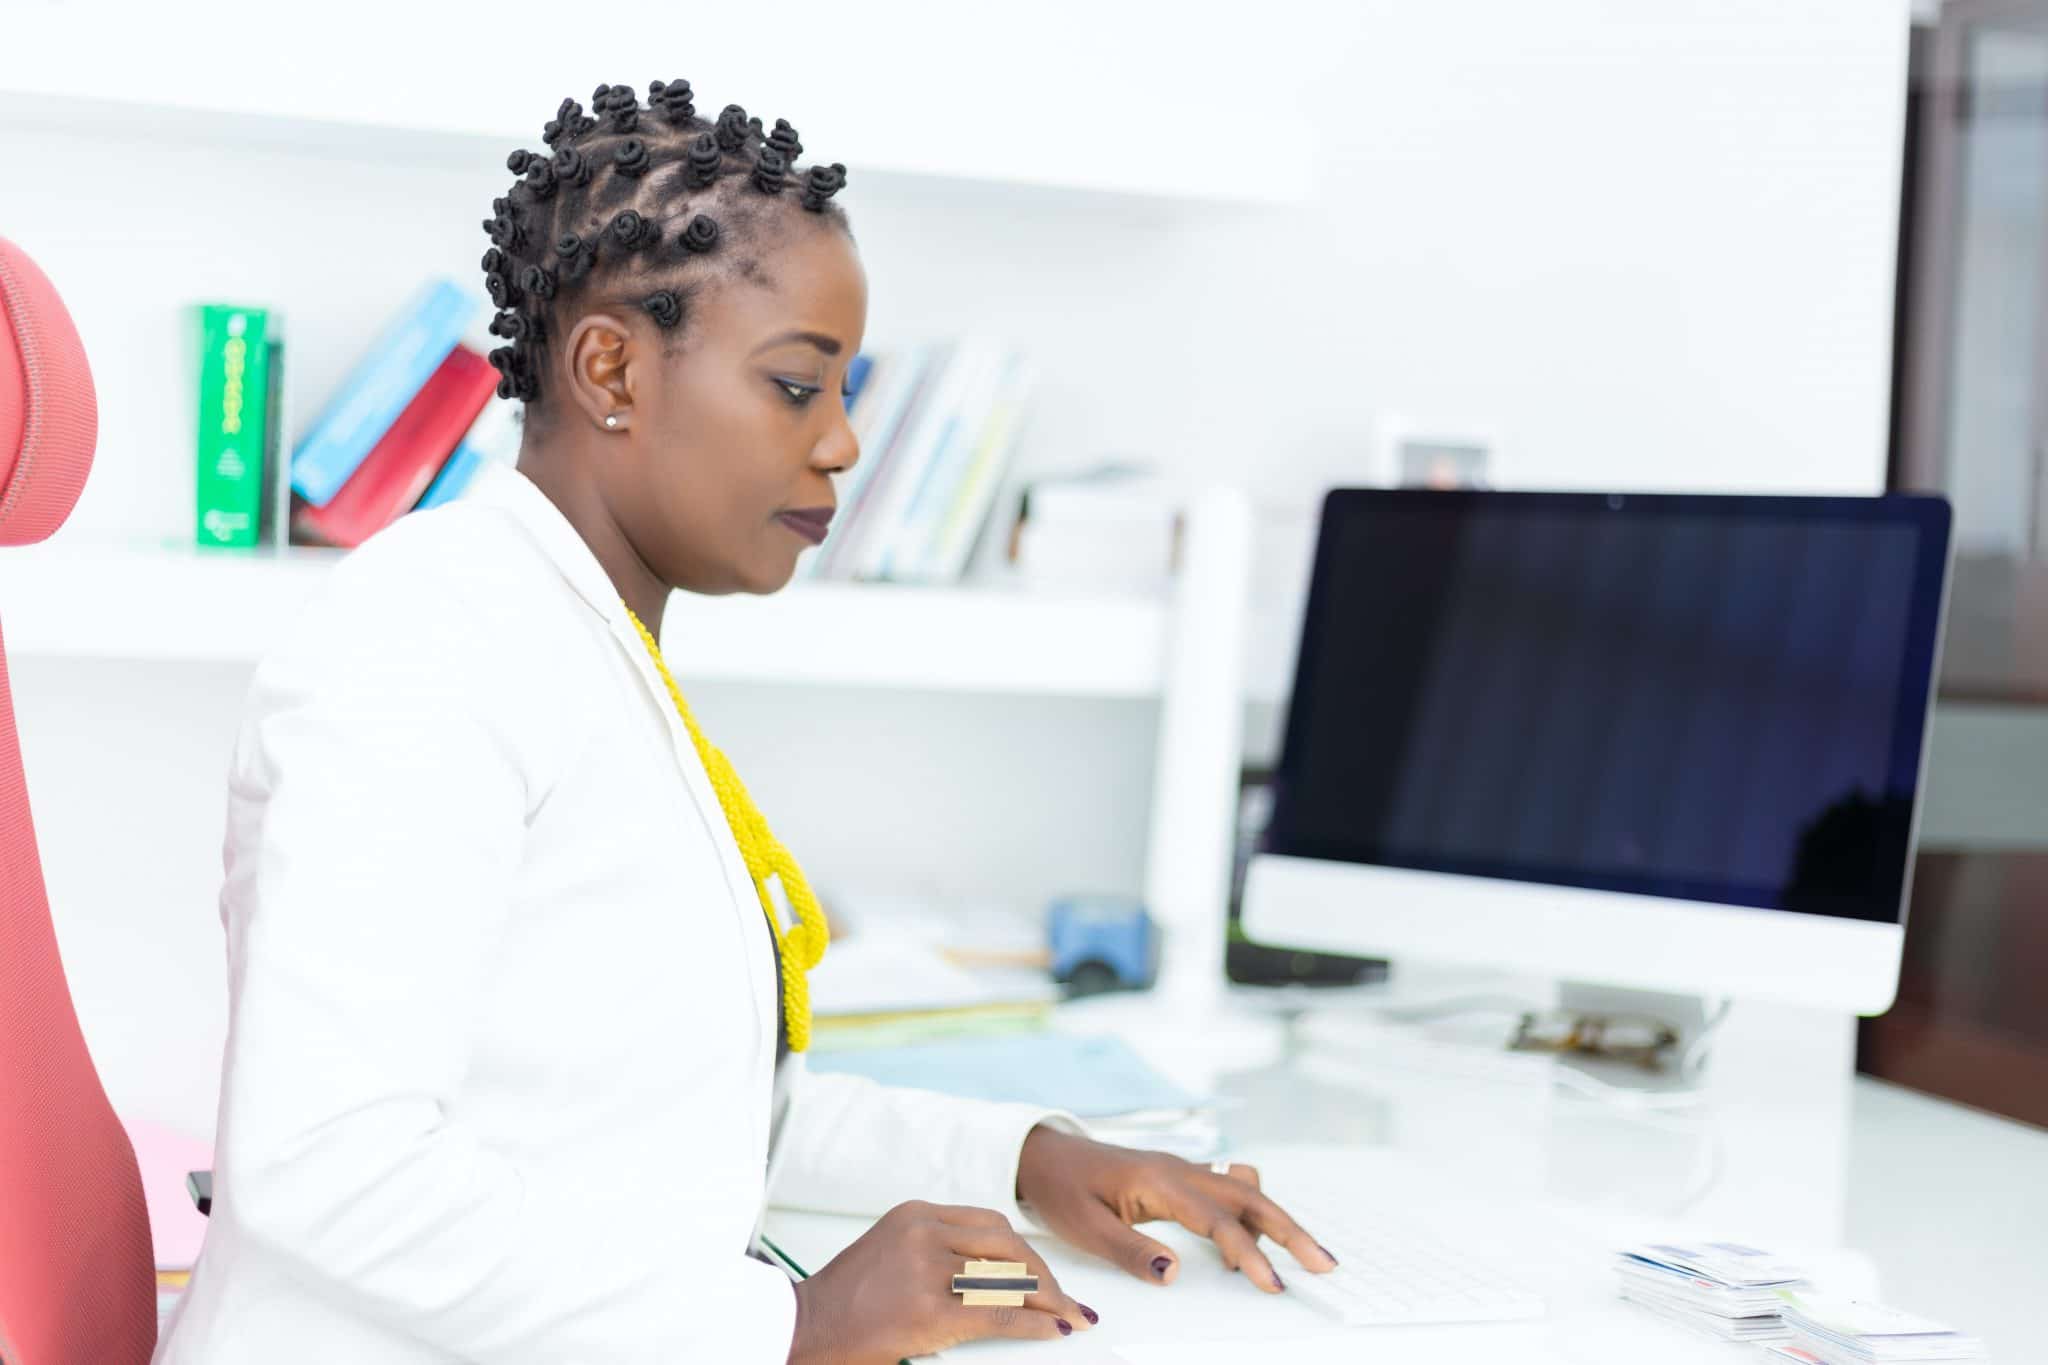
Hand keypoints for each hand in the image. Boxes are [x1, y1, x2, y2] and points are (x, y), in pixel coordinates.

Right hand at [788, 1200, 1097, 1364]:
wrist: (805, 1327)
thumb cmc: (846, 1298)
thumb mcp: (893, 1252)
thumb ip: (938, 1248)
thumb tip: (999, 1271)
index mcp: (916, 1214)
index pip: (992, 1224)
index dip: (1027, 1251)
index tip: (1044, 1271)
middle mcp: (924, 1234)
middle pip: (1008, 1246)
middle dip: (1044, 1275)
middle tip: (1065, 1299)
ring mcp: (926, 1270)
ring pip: (1010, 1278)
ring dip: (1049, 1299)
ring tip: (1069, 1314)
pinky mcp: (929, 1310)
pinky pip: (1000, 1313)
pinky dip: (1036, 1323)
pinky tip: (1056, 1328)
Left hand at [1014, 1126, 1337, 1292]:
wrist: (1042, 1155)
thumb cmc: (1061, 1189)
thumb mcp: (1085, 1228)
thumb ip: (1131, 1251)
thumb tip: (1176, 1274)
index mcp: (1159, 1181)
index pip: (1218, 1221)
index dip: (1250, 1254)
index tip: (1273, 1283)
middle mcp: (1180, 1170)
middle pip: (1250, 1197)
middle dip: (1290, 1230)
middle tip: (1323, 1264)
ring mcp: (1183, 1170)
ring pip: (1244, 1192)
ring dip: (1272, 1221)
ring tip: (1291, 1259)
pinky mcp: (1180, 1177)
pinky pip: (1228, 1192)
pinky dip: (1248, 1214)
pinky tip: (1243, 1243)